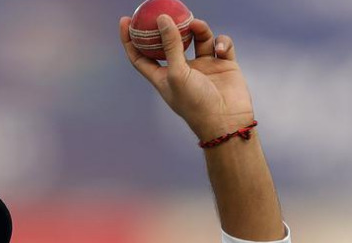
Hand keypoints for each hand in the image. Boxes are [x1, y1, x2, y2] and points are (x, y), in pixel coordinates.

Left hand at [119, 15, 254, 140]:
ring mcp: (203, 66)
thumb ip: (169, 45)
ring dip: (199, 28)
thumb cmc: (196, 103)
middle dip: (169, 25)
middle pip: (171, 42)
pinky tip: (221, 50)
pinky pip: (221, 44)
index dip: (130, 40)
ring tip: (197, 25)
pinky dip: (222, 42)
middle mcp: (182, 70)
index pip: (140, 56)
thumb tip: (162, 18)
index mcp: (163, 77)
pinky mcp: (223, 64)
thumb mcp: (177, 73)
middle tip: (166, 8)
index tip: (125, 20)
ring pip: (199, 37)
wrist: (227, 121)